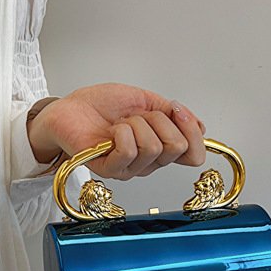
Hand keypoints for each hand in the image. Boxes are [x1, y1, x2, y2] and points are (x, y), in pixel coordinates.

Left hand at [26, 83, 206, 179]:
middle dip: (160, 120)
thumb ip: (173, 114)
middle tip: (139, 116)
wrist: (69, 109)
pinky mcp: (109, 170)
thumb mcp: (145, 101)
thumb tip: (201, 127)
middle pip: (176, 147)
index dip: (191, 130)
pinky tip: (112, 132)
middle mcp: (148, 162)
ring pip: (153, 147)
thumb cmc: (100, 105)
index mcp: (160, 148)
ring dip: (137, 124)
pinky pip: (129, 152)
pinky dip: (122, 133)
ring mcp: (129, 168)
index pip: (193, 155)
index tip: (177, 110)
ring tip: (120, 123)